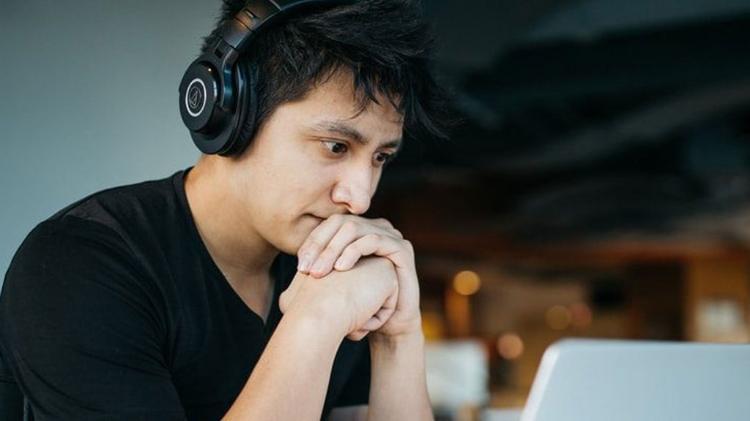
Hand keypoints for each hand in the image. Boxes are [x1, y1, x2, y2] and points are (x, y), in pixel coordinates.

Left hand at [296, 215, 422, 337]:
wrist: (389, 325)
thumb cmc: (360, 306)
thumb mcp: (335, 285)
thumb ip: (319, 270)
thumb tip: (293, 270)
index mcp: (359, 232)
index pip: (329, 225)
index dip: (312, 242)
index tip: (299, 267)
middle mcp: (375, 228)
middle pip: (340, 223)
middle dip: (320, 246)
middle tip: (307, 270)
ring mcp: (390, 235)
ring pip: (354, 229)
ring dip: (333, 250)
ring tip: (320, 272)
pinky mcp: (402, 248)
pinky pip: (374, 240)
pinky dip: (354, 251)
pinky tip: (341, 269)